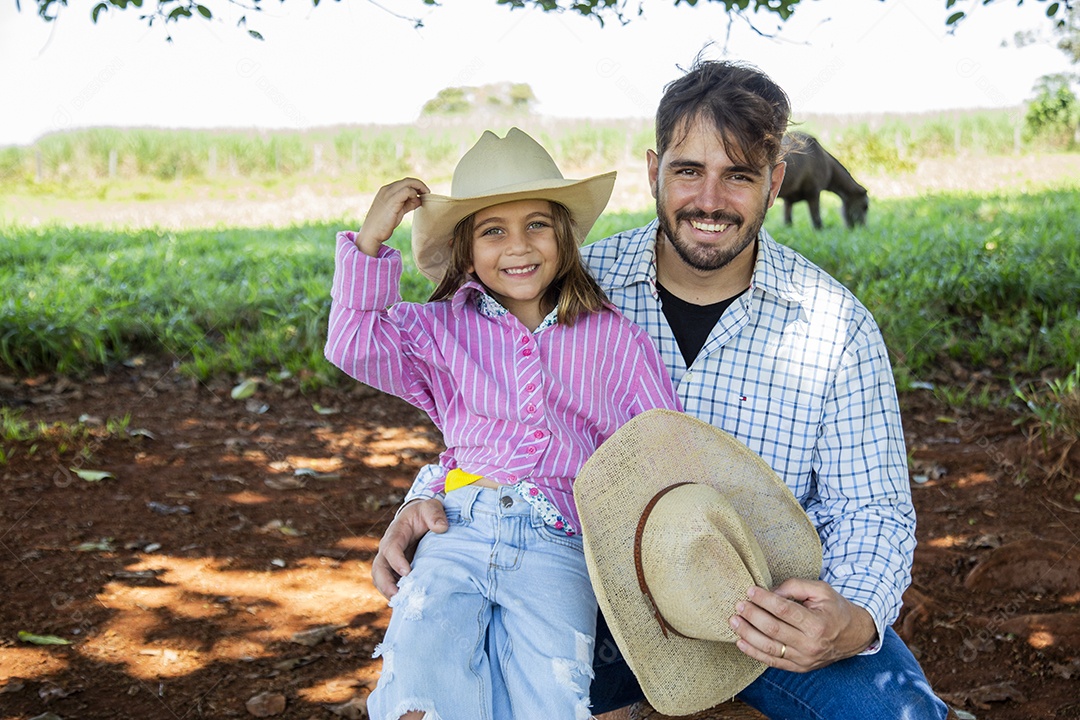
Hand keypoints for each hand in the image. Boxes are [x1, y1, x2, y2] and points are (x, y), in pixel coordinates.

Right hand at [355, 178, 429, 256]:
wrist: (371, 233)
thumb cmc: (383, 224)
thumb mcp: (397, 211)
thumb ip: (407, 204)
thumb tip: (419, 200)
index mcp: (386, 190)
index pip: (404, 182)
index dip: (416, 186)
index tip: (424, 193)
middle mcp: (387, 189)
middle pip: (407, 180)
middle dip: (420, 185)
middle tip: (427, 193)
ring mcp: (388, 194)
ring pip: (408, 183)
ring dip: (419, 189)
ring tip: (423, 198)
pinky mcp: (392, 201)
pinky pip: (407, 191)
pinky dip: (414, 195)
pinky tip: (416, 203)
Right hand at [370, 498, 447, 598]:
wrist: (419, 518)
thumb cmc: (424, 513)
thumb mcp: (431, 507)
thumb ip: (435, 514)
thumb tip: (442, 528)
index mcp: (396, 533)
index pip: (391, 548)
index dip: (396, 561)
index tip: (408, 573)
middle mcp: (388, 548)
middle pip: (378, 568)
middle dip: (385, 583)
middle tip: (398, 597)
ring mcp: (390, 561)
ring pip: (380, 579)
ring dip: (388, 592)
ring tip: (402, 604)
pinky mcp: (395, 570)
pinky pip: (390, 583)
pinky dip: (395, 594)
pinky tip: (407, 603)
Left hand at [728, 578, 877, 671]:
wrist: (854, 635)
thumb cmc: (835, 609)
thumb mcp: (821, 590)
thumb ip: (795, 586)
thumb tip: (770, 591)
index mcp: (818, 624)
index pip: (784, 611)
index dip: (765, 600)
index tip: (750, 590)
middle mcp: (811, 645)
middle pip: (774, 630)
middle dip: (752, 616)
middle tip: (739, 604)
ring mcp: (804, 659)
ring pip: (770, 648)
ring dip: (748, 634)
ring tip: (734, 621)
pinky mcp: (799, 667)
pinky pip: (772, 662)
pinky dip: (754, 652)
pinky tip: (740, 641)